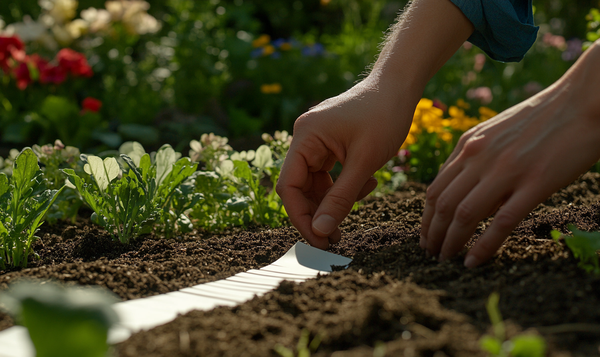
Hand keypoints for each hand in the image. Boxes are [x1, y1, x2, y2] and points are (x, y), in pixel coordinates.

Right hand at [276, 80, 417, 248]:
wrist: (400, 86)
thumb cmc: (384, 116)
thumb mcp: (364, 163)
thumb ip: (341, 198)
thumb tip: (320, 231)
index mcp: (306, 137)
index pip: (289, 186)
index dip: (300, 217)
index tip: (319, 240)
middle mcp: (305, 138)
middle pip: (299, 186)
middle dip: (317, 212)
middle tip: (336, 238)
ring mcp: (316, 140)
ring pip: (315, 183)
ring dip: (333, 201)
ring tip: (357, 208)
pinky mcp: (329, 143)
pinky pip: (328, 173)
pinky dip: (343, 185)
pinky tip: (367, 184)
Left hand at [420, 43, 599, 266]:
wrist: (582, 101)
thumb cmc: (541, 117)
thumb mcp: (495, 132)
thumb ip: (474, 158)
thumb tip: (460, 189)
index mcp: (468, 145)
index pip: (435, 188)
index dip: (426, 217)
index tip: (425, 235)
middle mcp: (479, 157)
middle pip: (442, 204)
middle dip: (432, 233)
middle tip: (429, 253)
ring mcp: (506, 170)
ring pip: (463, 214)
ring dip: (449, 242)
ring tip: (444, 259)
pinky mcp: (535, 183)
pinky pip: (501, 222)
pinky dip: (483, 246)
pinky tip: (473, 261)